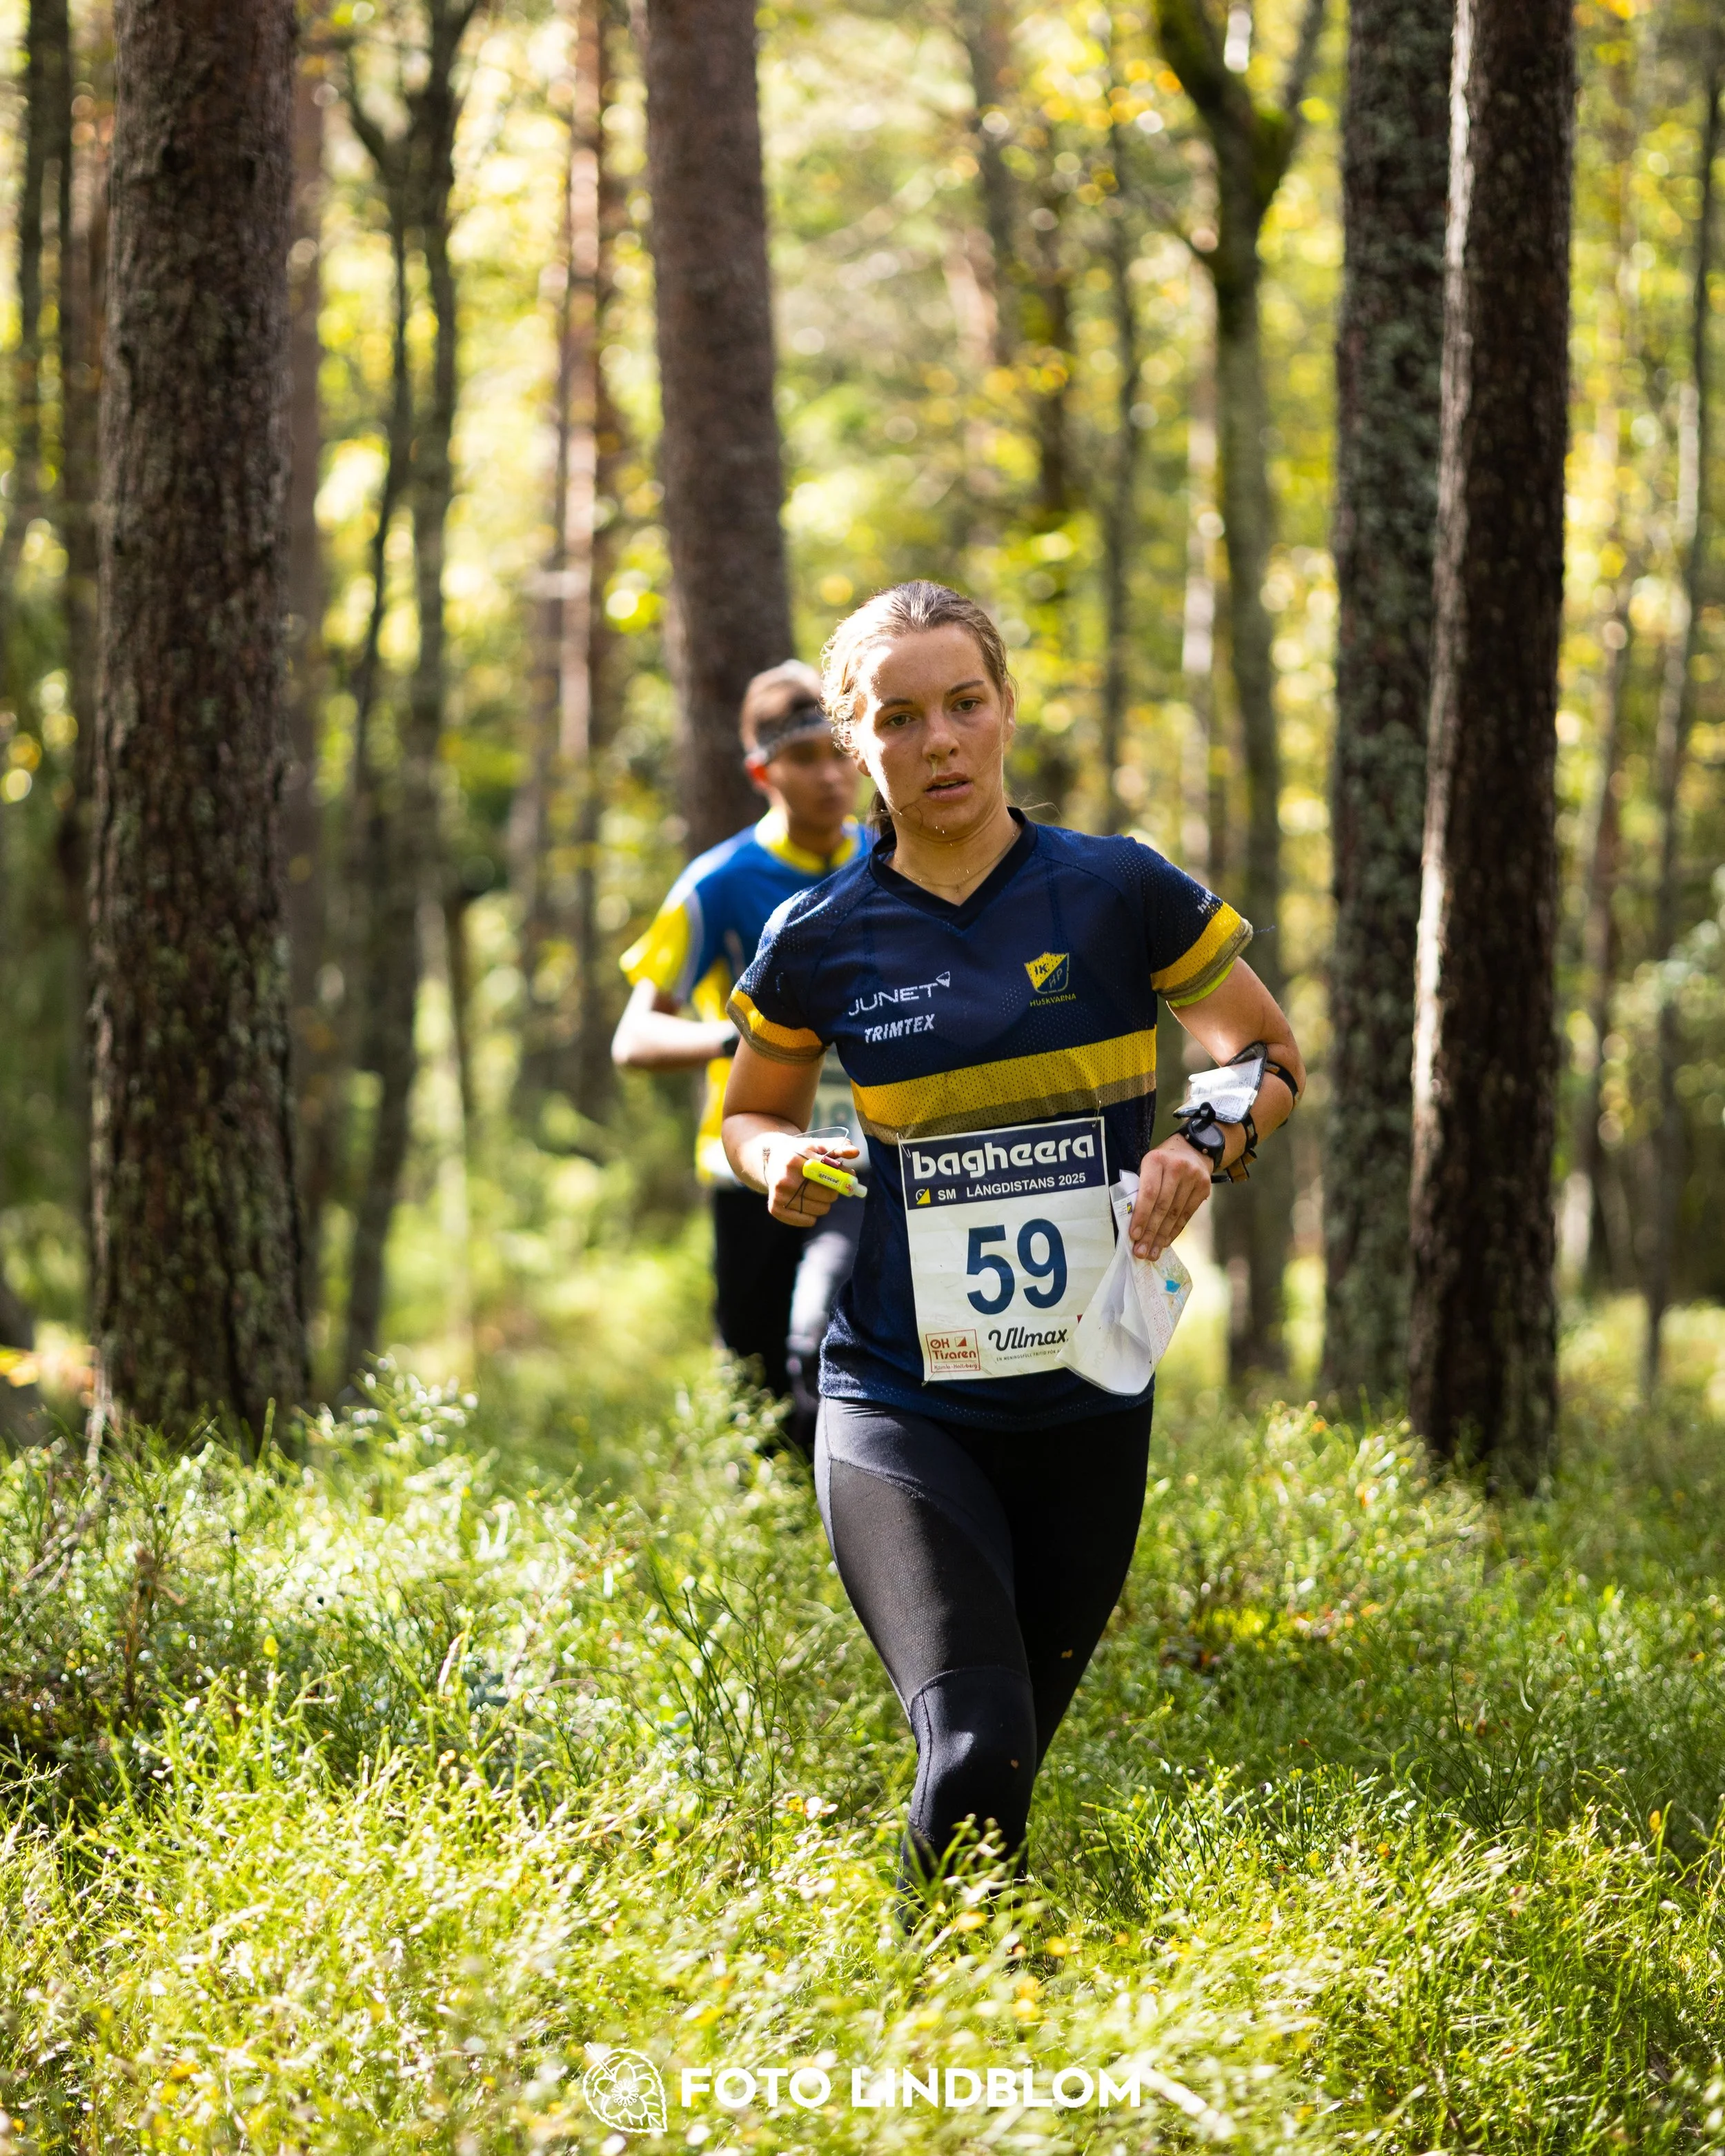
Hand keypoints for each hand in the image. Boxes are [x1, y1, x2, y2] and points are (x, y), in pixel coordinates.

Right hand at [760, 1135, 859, 1227]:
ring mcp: (779, 1195)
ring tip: (816, 1193)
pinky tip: (806, 1202)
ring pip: (820, 1210)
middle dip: (834, 1191)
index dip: (842, 1179)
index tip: (849, 1179)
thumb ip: (837, 1147)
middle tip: (828, 1185)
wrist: (771, 1160)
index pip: (828, 1175)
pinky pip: (807, 1221)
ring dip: (824, 1204)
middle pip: (827, 1195)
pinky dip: (812, 1215)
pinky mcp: (775, 1209)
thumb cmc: (799, 1153)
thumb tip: (854, 1151)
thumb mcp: (816, 1145)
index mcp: (796, 1160)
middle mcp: (785, 1178)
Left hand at [1129, 1136, 1212, 1261]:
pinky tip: (1165, 1241)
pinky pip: (1187, 1215)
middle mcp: (1176, 1168)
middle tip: (1141, 1252)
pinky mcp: (1204, 1187)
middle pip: (1162, 1206)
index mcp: (1156, 1160)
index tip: (1134, 1236)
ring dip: (1162, 1236)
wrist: (1193, 1149)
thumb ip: (1141, 1188)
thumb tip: (1132, 1222)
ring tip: (1152, 1252)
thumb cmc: (1163, 1161)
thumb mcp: (1148, 1166)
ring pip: (1175, 1214)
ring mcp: (1193, 1178)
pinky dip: (1175, 1230)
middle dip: (1150, 1232)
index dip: (1141, 1216)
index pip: (1148, 1193)